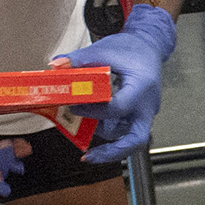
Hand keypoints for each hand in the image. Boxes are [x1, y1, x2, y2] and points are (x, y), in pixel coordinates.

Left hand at [54, 3, 176, 166]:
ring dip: (106, 140)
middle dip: (112, 151)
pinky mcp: (139, 117)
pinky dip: (111, 137)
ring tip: (82, 133)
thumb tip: (56, 65)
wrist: (148, 47)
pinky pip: (127, 132)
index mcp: (142, 86)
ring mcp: (146, 113)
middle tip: (89, 156)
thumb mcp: (103, 50)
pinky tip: (93, 136)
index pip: (119, 107)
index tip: (75, 106)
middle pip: (136, 139)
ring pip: (129, 138)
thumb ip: (79, 59)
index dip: (94, 111)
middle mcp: (147, 105)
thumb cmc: (131, 49)